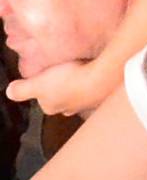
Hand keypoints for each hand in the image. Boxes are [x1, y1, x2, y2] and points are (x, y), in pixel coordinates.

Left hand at [4, 54, 121, 113]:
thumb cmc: (70, 81)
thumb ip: (22, 90)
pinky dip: (93, 81)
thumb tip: (9, 92)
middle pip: (63, 99)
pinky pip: (95, 88)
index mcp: (54, 106)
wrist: (103, 78)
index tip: (45, 77)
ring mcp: (89, 102)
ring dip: (79, 86)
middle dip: (62, 90)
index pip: (44, 101)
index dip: (43, 90)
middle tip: (62, 74)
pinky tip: (93, 71)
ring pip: (80, 94)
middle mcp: (71, 109)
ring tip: (78, 70)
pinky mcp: (104, 93)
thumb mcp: (38, 83)